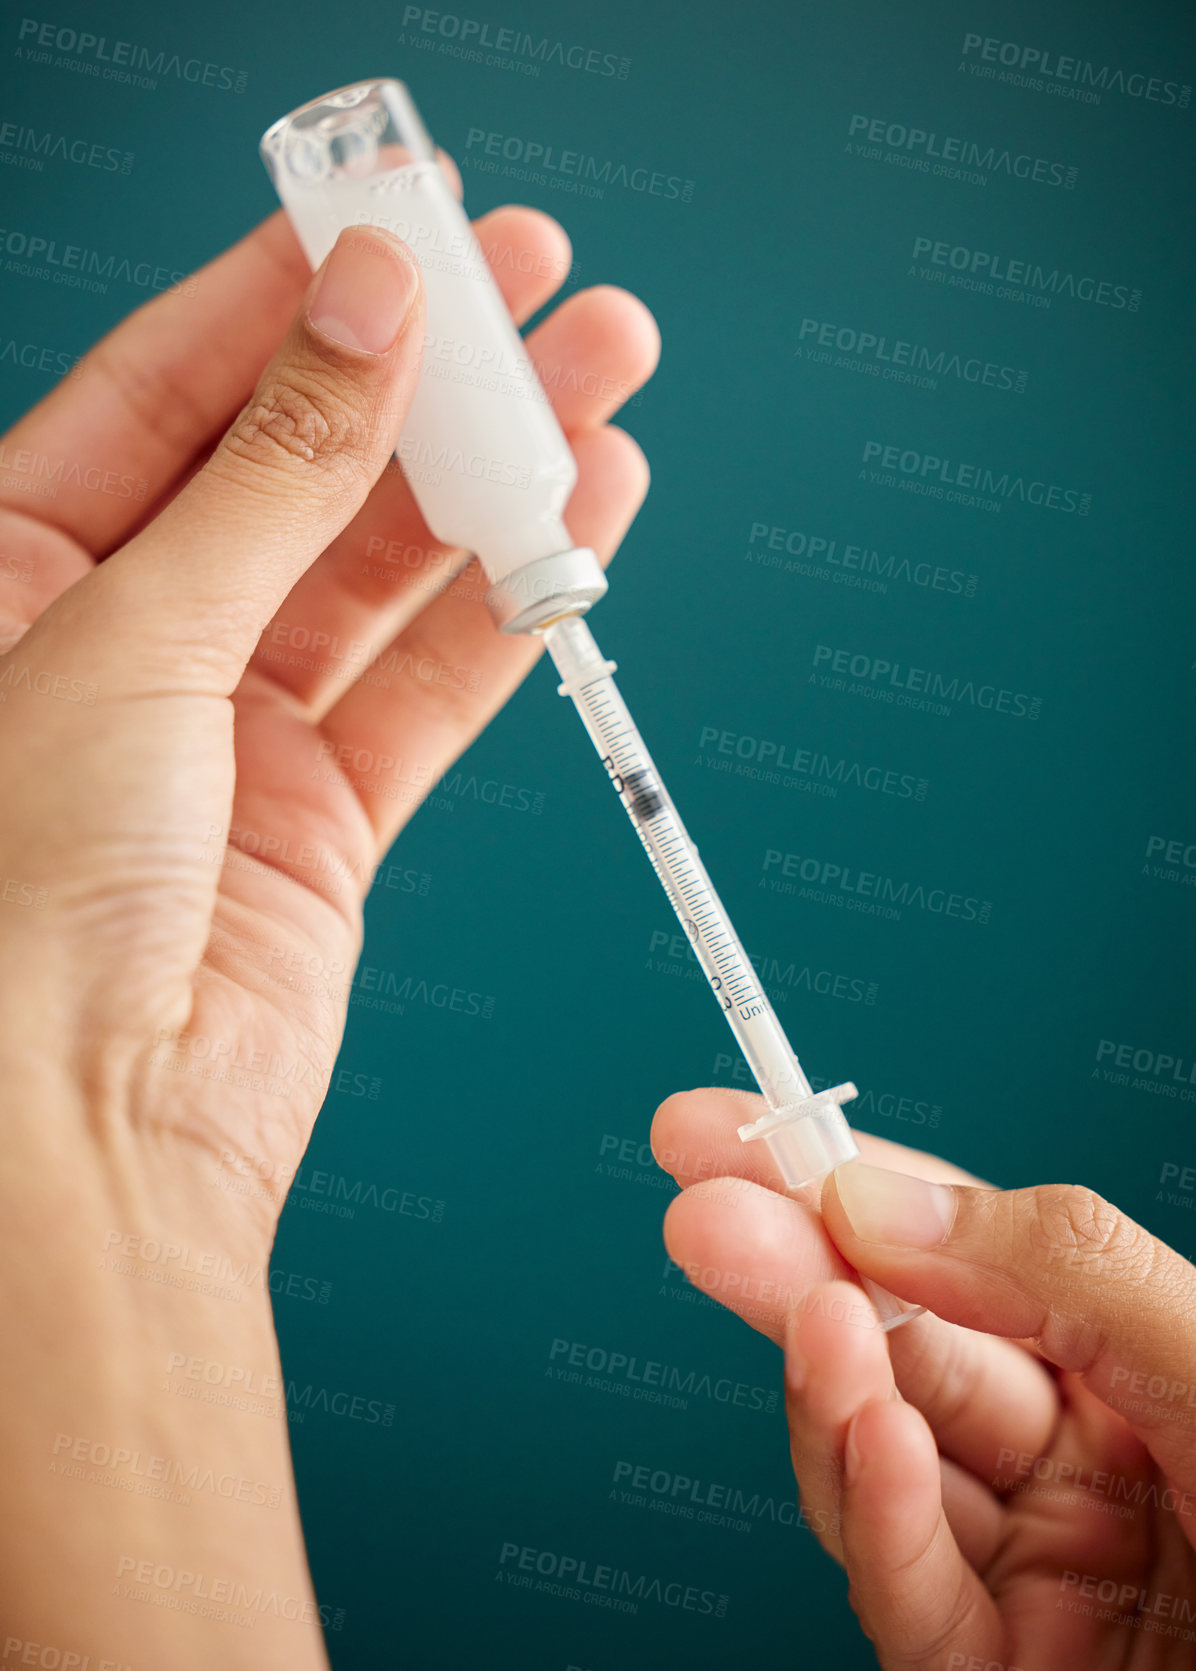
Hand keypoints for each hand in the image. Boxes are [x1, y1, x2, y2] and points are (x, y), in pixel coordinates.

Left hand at [0, 184, 656, 1664]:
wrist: (87, 1133)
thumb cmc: (27, 897)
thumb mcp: (136, 633)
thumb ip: (272, 475)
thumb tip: (369, 318)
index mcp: (13, 569)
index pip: (170, 386)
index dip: (293, 296)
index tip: (405, 224)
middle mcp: (124, 638)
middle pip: (298, 467)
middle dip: (425, 378)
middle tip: (537, 287)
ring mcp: (229, 728)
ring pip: (383, 572)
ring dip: (493, 481)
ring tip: (599, 382)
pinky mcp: (323, 814)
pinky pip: (431, 685)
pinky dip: (509, 608)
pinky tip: (582, 523)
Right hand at [653, 1089, 1195, 1670]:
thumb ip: (1063, 1269)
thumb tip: (880, 1195)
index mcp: (1132, 1370)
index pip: (955, 1253)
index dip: (835, 1183)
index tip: (723, 1128)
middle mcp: (1073, 1465)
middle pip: (894, 1345)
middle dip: (792, 1269)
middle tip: (699, 1211)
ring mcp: (1030, 1577)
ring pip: (878, 1465)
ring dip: (830, 1385)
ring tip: (810, 1317)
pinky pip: (913, 1594)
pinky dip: (878, 1510)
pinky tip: (869, 1432)